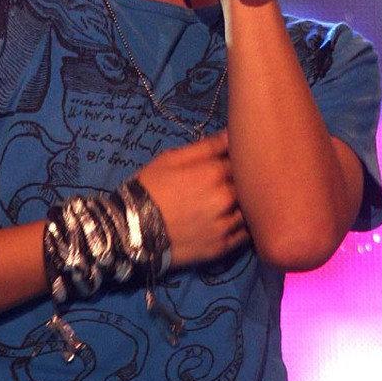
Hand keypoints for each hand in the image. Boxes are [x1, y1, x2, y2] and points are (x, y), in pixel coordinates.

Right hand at [133, 129, 250, 267]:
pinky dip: (244, 226)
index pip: (243, 161)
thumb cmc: (150, 188)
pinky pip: (245, 235)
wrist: (131, 229)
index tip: (235, 160)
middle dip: (246, 182)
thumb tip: (232, 133)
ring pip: (250, 210)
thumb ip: (206, 146)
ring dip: (247, 205)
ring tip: (231, 203)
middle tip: (234, 181)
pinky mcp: (222, 247)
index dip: (240, 160)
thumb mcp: (172, 158)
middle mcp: (225, 198)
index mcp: (214, 173)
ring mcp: (225, 225)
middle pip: (250, 186)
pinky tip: (234, 220)